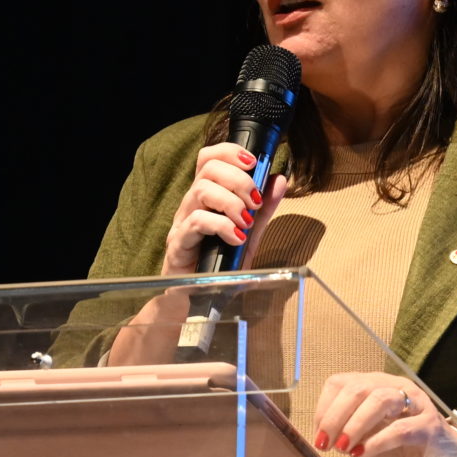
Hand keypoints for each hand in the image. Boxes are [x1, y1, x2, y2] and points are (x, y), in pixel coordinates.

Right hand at [161, 141, 286, 274]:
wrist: (198, 303)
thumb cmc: (220, 268)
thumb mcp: (249, 236)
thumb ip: (263, 210)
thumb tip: (279, 179)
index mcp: (206, 198)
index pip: (209, 158)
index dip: (230, 152)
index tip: (254, 162)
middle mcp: (191, 205)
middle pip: (208, 168)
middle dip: (238, 179)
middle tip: (256, 201)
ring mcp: (182, 223)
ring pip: (202, 190)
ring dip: (231, 202)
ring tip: (246, 223)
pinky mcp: (177, 243)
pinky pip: (196, 222)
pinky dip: (222, 226)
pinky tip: (236, 239)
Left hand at [311, 372, 456, 456]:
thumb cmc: (401, 449)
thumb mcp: (367, 440)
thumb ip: (347, 434)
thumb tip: (324, 437)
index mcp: (376, 385)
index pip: (342, 382)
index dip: (325, 407)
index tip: (319, 434)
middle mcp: (395, 387)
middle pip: (359, 387)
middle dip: (335, 416)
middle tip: (325, 443)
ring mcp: (415, 403)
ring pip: (380, 400)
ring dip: (355, 425)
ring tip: (343, 447)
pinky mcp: (430, 425)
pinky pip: (401, 428)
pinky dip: (377, 441)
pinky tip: (363, 453)